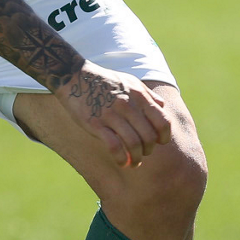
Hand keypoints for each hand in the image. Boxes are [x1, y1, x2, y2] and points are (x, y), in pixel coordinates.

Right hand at [57, 65, 171, 168]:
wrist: (75, 77)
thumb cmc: (105, 81)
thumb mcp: (130, 81)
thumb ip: (147, 94)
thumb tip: (162, 107)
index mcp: (139, 96)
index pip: (162, 122)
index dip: (164, 137)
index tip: (159, 143)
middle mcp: (128, 106)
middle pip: (148, 136)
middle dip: (149, 150)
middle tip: (143, 153)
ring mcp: (111, 115)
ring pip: (133, 144)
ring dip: (136, 158)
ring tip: (134, 162)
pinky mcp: (96, 124)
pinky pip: (114, 146)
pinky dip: (121, 159)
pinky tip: (122, 163)